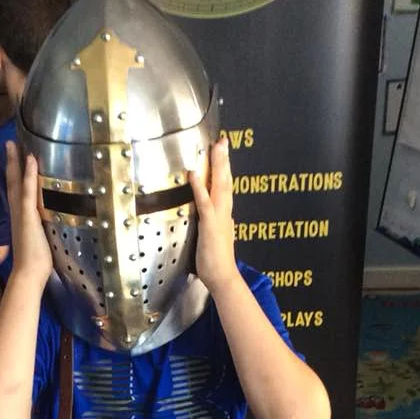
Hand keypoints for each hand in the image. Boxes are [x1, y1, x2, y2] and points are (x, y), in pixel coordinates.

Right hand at [6, 142, 52, 288]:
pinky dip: (28, 175)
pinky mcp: (28, 216)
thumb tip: (46, 225)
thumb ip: (39, 229)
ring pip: (16, 182)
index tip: (15, 160)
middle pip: (11, 182)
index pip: (16, 192)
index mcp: (20, 218)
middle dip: (10, 163)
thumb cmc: (34, 263)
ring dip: (15, 162)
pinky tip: (30, 159)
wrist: (28, 273)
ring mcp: (21, 213)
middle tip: (8, 144)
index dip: (15, 175)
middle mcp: (17, 213)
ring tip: (13, 144)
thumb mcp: (37, 240)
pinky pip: (27, 191)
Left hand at [189, 137, 237, 294]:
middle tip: (223, 140)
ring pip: (220, 186)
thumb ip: (221, 224)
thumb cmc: (218, 262)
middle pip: (226, 180)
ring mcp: (218, 218)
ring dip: (217, 165)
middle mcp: (225, 212)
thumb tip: (226, 217)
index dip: (224, 169)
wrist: (223, 278)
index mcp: (225, 215)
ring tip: (216, 146)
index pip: (225, 187)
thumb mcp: (219, 237)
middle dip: (224, 159)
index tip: (222, 151)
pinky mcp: (210, 226)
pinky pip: (204, 203)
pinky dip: (199, 187)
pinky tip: (194, 174)